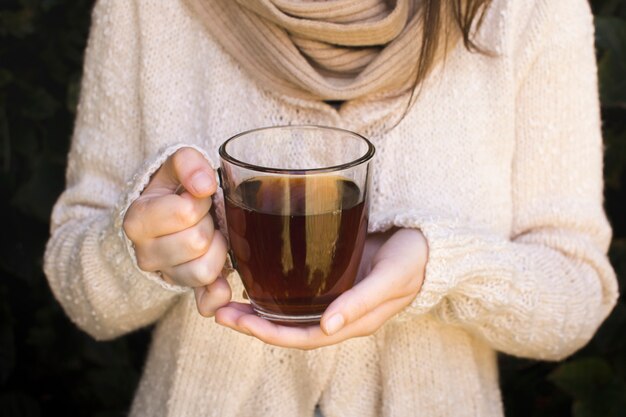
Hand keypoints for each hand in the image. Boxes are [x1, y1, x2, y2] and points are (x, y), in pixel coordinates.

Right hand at [123, 147, 229, 316]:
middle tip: (204, 218)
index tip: (196, 197)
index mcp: (138, 220)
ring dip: (217, 250)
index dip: (201, 201)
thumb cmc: (173, 189)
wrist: (162, 216)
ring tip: (209, 236)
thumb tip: (204, 186)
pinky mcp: (184, 292)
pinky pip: (205, 304)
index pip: (186, 212)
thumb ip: (189, 163)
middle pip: (197, 242)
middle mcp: (145, 254)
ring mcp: (165, 276)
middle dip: (210, 224)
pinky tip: (223, 280)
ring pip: (204, 271)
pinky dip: (217, 294)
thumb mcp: (176, 164)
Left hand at [215, 228, 427, 348]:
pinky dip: (274, 291)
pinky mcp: (332, 278)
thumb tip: (327, 328)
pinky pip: (298, 293)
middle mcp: (338, 314)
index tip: (238, 321)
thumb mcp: (391, 278)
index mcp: (352, 321)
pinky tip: (256, 279)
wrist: (428, 242)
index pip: (302, 337)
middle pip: (289, 328)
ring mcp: (334, 297)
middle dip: (253, 324)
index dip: (269, 333)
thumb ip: (362, 302)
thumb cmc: (413, 259)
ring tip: (226, 298)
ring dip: (258, 310)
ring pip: (290, 312)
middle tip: (218, 310)